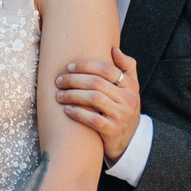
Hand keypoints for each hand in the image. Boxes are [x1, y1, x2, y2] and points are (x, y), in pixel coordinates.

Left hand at [55, 46, 140, 162]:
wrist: (130, 141)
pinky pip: (92, 119)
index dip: (86, 66)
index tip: (69, 67)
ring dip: (72, 95)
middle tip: (59, 81)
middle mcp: (128, 99)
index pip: (107, 69)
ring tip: (59, 95)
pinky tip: (67, 110)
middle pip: (97, 82)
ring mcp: (121, 116)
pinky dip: (77, 113)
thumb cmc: (123, 109)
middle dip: (74, 80)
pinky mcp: (113, 131)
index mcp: (131, 86)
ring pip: (93, 99)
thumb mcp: (131, 89)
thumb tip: (114, 49)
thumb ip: (127, 68)